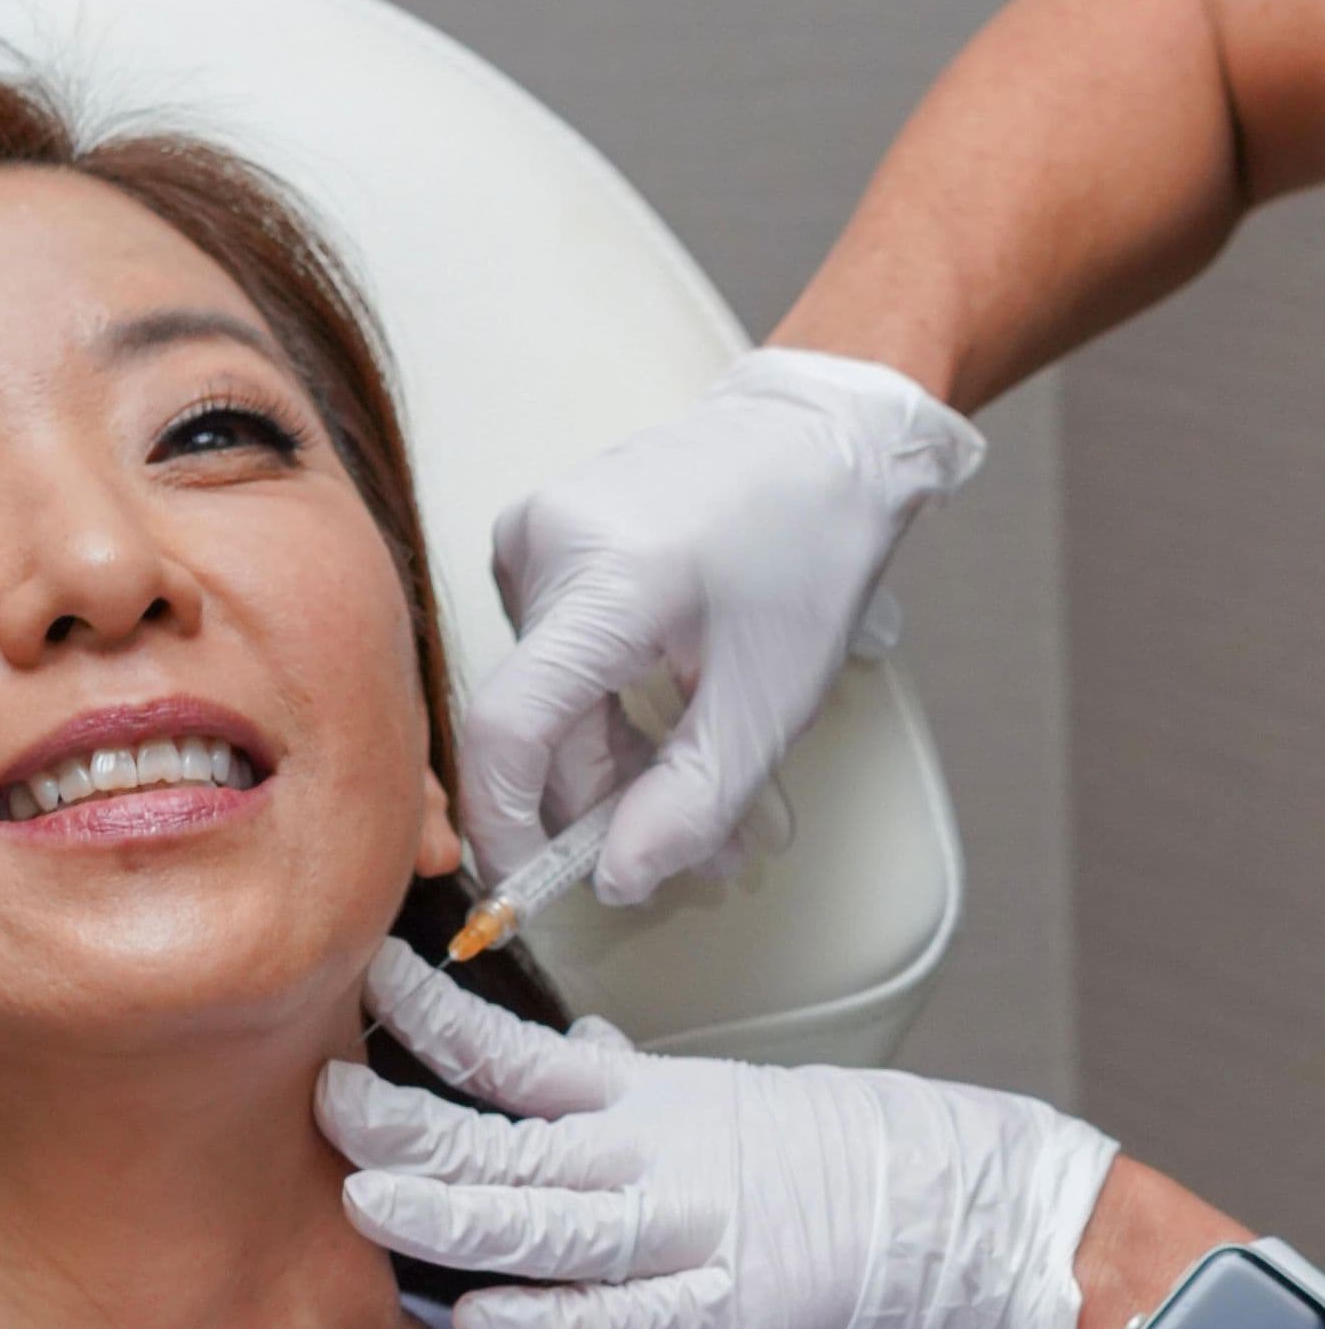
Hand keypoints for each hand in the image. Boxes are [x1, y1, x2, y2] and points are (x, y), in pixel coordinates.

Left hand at [318, 936, 1118, 1328]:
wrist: (983, 1209)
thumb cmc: (858, 1152)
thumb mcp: (733, 1098)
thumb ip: (639, 1082)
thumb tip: (585, 1042)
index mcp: (653, 1100)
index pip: (516, 1049)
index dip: (435, 1016)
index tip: (366, 983)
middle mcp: (658, 1155)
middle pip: (506, 1133)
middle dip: (407, 1119)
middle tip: (324, 1094)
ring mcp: (693, 1231)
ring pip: (548, 1219)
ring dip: (453, 1211)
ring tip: (369, 1199)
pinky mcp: (734, 1309)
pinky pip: (627, 1314)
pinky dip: (554, 1320)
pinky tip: (483, 1317)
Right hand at [460, 346, 984, 905]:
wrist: (820, 437)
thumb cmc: (807, 550)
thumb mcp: (770, 700)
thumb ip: (690, 805)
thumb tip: (616, 881)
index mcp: (605, 579)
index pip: (507, 728)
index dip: (508, 827)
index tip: (533, 891)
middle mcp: (543, 546)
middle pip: (534, 722)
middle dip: (597, 805)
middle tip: (684, 856)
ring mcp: (530, 535)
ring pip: (543, 696)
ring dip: (607, 760)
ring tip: (695, 797)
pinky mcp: (536, 538)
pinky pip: (549, 655)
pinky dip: (598, 705)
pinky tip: (662, 724)